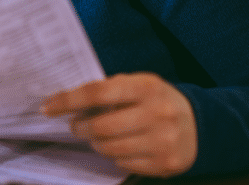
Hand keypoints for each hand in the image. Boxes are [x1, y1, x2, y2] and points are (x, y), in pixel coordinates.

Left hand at [41, 72, 197, 176]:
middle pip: (101, 126)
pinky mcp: (165, 163)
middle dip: (81, 127)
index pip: (97, 92)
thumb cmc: (157, 101)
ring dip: (96, 143)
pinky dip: (115, 156)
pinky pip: (123, 163)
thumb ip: (110, 88)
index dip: (68, 101)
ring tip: (99, 136)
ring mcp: (163, 141)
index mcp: (147, 87)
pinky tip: (121, 146)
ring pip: (109, 148)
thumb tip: (69, 100)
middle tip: (76, 126)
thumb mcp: (139, 84)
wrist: (200, 125)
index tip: (48, 107)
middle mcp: (157, 114)